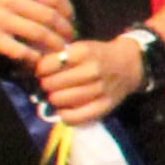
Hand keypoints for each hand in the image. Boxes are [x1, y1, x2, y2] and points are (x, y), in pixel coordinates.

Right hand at [0, 0, 80, 68]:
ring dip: (54, 46)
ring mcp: (0, 18)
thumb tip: (58, 12)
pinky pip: (21, 50)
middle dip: (65, 31)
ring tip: (60, 53)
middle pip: (50, 16)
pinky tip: (38, 62)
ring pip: (39, 33)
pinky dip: (33, 58)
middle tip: (70, 41)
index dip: (68, 10)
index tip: (72, 21)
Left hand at [33, 31, 150, 127]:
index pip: (48, 65)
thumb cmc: (99, 55)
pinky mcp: (104, 106)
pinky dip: (65, 115)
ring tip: (57, 95)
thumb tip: (35, 72)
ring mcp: (99, 89)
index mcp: (84, 52)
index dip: (41, 69)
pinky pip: (76, 117)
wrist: (129, 65)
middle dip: (46, 85)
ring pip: (61, 100)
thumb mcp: (81, 47)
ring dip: (54, 99)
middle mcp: (92, 70)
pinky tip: (64, 110)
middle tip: (49, 84)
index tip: (43, 70)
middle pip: (52, 84)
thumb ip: (60, 57)